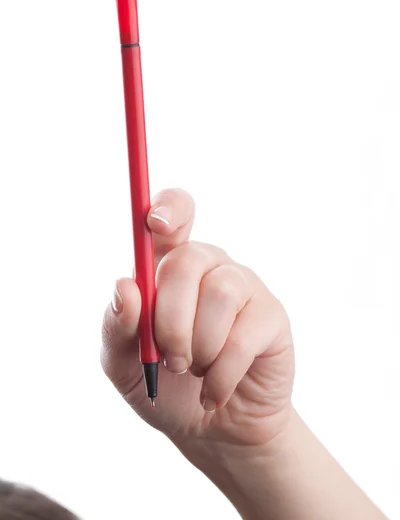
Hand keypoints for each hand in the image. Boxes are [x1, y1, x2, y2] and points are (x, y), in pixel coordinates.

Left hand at [101, 188, 293, 449]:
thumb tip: (124, 286)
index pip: (175, 213)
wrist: (211, 430)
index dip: (169, 209)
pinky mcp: (270, 316)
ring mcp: (242, 287)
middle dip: (169, 319)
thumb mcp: (123, 364)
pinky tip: (213, 391)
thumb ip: (117, 326)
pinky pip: (244, 335)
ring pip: (220, 293)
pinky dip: (219, 374)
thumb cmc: (164, 388)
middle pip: (187, 260)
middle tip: (169, 359)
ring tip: (194, 373)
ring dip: (198, 346)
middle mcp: (208, 267)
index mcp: (169, 266)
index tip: (154, 224)